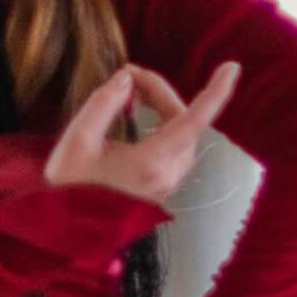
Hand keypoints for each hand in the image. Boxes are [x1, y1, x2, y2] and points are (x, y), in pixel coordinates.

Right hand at [44, 58, 240, 208]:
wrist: (64, 229)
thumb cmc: (68, 187)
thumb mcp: (77, 139)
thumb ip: (104, 103)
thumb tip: (128, 79)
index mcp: (150, 163)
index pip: (194, 121)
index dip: (216, 92)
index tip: (232, 67)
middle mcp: (167, 174)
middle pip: (185, 121)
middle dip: (161, 92)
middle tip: (130, 76)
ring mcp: (168, 183)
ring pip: (183, 133)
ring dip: (163, 106)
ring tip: (132, 92)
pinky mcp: (163, 186)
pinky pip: (175, 145)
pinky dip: (163, 123)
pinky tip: (140, 113)